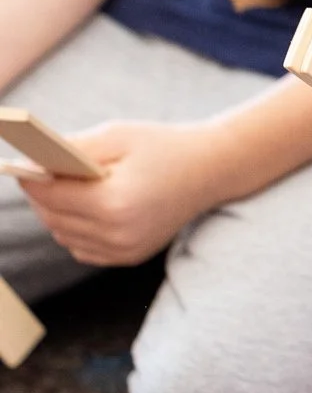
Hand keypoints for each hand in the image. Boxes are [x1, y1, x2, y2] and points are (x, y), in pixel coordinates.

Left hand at [19, 119, 233, 264]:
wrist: (211, 170)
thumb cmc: (163, 147)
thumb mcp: (117, 136)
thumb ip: (72, 148)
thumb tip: (32, 161)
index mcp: (115, 201)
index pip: (52, 195)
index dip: (31, 178)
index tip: (18, 166)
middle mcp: (118, 233)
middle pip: (53, 217)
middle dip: (40, 195)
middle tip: (37, 172)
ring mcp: (124, 249)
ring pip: (64, 235)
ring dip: (55, 213)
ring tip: (60, 188)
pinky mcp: (129, 256)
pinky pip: (82, 247)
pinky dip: (74, 229)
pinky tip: (85, 208)